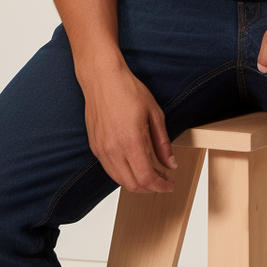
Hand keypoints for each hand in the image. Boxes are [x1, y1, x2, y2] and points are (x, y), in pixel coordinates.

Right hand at [80, 64, 177, 193]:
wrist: (102, 78)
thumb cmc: (128, 90)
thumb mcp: (154, 113)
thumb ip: (163, 142)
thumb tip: (171, 163)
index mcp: (131, 141)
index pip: (146, 178)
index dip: (161, 185)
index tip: (170, 183)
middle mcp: (113, 150)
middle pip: (132, 185)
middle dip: (151, 187)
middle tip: (164, 178)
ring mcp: (101, 150)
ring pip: (119, 180)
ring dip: (137, 182)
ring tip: (151, 172)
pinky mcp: (95, 147)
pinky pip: (110, 170)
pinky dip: (124, 173)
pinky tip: (135, 163)